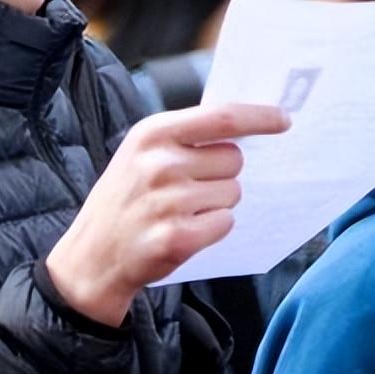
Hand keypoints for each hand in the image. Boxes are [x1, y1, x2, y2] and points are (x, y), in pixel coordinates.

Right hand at [45, 102, 289, 325]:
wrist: (90, 257)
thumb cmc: (126, 198)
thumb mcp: (142, 152)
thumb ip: (187, 135)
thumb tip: (246, 126)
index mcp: (152, 133)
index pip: (222, 117)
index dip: (259, 117)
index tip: (284, 119)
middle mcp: (159, 163)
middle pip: (233, 159)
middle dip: (222, 173)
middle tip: (189, 187)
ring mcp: (167, 202)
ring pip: (233, 193)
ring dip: (216, 204)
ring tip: (180, 211)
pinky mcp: (176, 238)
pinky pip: (225, 223)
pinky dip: (212, 229)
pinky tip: (182, 230)